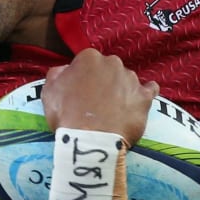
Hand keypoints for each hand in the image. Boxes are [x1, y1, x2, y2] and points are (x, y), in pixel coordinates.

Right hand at [43, 48, 158, 142]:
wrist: (91, 140)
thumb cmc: (66, 115)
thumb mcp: (49, 91)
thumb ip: (57, 74)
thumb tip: (65, 70)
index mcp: (89, 58)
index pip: (87, 63)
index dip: (83, 78)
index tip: (80, 93)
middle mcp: (112, 63)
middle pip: (108, 69)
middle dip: (103, 82)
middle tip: (96, 102)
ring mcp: (131, 79)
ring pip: (127, 80)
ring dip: (121, 90)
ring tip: (114, 109)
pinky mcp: (144, 97)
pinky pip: (150, 89)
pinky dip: (145, 93)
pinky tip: (140, 100)